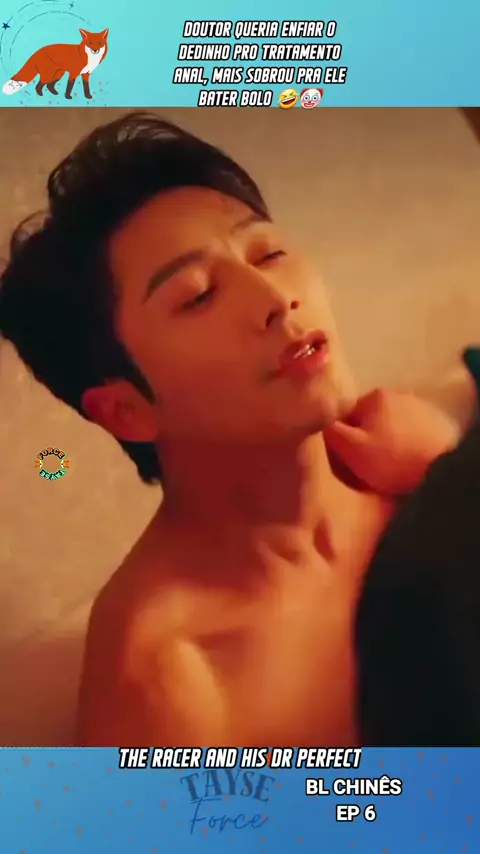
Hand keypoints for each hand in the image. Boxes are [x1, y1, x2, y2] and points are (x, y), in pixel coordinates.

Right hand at [324, 388, 458, 496]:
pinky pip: (407, 434)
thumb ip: (329, 430)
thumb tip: (317, 418)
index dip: (341, 441)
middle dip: (364, 441)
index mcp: (374, 396)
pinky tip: (404, 463)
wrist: (440, 473)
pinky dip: (402, 446)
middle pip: (367, 421)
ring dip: (383, 444)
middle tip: (366, 467)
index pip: (345, 417)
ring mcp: (418, 407)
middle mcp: (397, 394)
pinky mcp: (434, 424)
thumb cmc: (391, 460)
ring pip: (387, 428)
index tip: (347, 461)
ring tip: (386, 468)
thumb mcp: (351, 448)